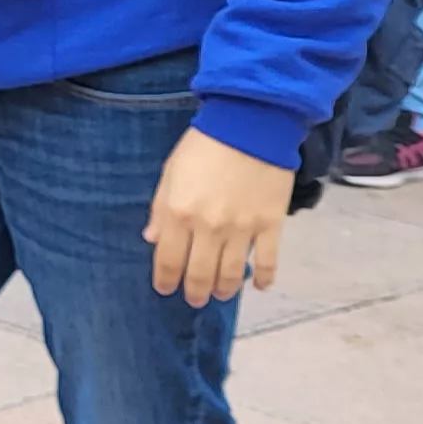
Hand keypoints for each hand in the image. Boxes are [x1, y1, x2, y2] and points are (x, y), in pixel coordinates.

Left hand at [145, 128, 290, 306]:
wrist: (251, 123)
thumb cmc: (204, 144)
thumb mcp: (171, 172)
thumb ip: (159, 208)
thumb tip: (151, 240)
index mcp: (179, 213)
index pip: (168, 259)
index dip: (165, 279)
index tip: (165, 289)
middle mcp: (209, 227)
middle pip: (199, 274)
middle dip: (194, 292)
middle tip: (194, 300)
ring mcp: (242, 229)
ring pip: (231, 273)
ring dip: (224, 289)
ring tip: (219, 294)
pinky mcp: (271, 224)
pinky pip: (268, 260)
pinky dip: (264, 278)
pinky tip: (259, 286)